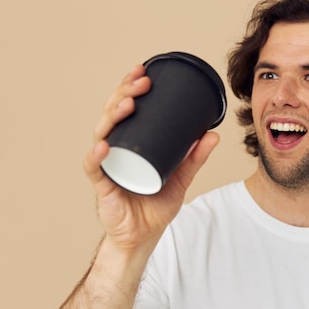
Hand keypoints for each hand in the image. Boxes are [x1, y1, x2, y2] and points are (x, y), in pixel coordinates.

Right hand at [83, 64, 219, 253]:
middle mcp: (115, 150)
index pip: (125, 109)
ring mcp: (107, 166)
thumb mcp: (181, 178)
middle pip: (112, 115)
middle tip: (142, 82)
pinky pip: (94, 168)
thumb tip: (213, 134)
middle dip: (124, 94)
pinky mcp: (102, 186)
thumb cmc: (155, 206)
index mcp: (130, 144)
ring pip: (102, 134)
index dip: (130, 88)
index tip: (144, 72)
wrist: (144, 237)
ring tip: (129, 104)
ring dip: (113, 116)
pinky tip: (105, 145)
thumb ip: (195, 157)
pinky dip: (96, 155)